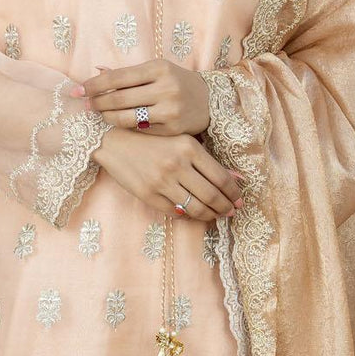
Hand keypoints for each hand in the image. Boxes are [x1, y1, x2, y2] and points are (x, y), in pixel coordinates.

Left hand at [71, 57, 210, 135]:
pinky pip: (139, 129)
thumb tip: (97, 71)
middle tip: (86, 105)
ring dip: (108, 117)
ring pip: (127, 118)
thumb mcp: (156, 70)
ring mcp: (170, 110)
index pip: (118, 76)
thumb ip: (128, 73)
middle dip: (97, 102)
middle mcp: (165, 88)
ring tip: (101, 115)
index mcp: (159, 68)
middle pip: (119, 98)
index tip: (79, 90)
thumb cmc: (176, 81)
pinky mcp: (172, 129)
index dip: (94, 84)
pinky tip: (119, 122)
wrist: (209, 101)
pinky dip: (126, 126)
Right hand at [91, 126, 244, 221]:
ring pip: (195, 208)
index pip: (221, 178)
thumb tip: (237, 179)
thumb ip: (208, 160)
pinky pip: (175, 212)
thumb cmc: (153, 139)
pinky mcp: (148, 195)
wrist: (115, 142)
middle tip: (231, 212)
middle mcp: (176, 165)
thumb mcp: (183, 142)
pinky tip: (194, 213)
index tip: (239, 200)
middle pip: (211, 196)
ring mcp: (161, 181)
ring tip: (216, 215)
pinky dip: (188, 216)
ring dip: (210, 215)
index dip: (234, 193)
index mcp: (189, 148)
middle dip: (225, 207)